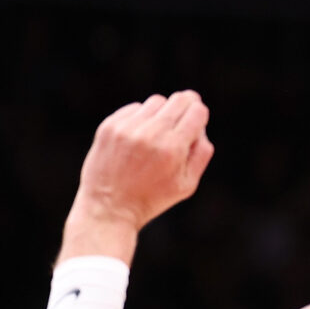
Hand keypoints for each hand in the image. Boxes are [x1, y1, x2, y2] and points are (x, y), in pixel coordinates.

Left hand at [70, 91, 214, 236]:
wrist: (107, 209)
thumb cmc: (151, 198)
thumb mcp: (187, 184)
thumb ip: (202, 153)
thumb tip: (200, 127)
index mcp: (173, 149)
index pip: (197, 110)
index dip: (200, 114)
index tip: (196, 122)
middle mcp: (150, 134)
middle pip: (179, 99)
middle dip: (186, 107)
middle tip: (183, 118)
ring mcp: (127, 129)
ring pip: (157, 101)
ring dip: (162, 113)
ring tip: (157, 133)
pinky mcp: (109, 127)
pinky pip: (134, 108)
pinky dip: (141, 118)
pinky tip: (138, 137)